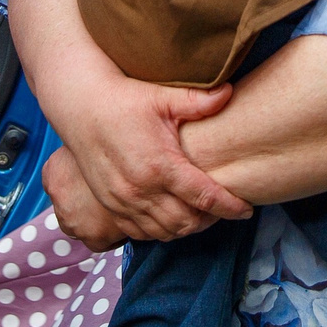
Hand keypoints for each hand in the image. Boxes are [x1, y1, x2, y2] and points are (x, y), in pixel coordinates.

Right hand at [53, 73, 251, 244]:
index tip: (246, 209)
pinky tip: (172, 217)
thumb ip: (198, 101)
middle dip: (210, 220)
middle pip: (187, 222)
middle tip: (223, 209)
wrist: (80, 107)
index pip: (204, 197)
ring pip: (165, 232)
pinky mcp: (110, 206)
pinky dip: (161, 231)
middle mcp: (141, 189)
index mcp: (160, 165)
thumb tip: (231, 92)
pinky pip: (141, 233)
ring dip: (187, 228)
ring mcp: (123, 202)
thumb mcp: (162, 97)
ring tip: (201, 214)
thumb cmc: (124, 100)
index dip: (229, 206)